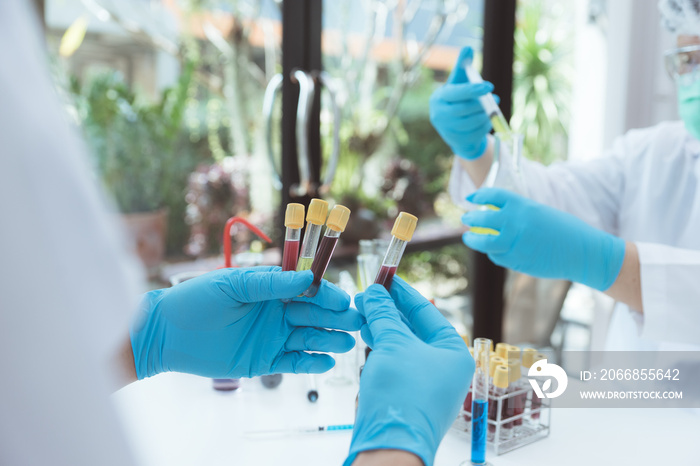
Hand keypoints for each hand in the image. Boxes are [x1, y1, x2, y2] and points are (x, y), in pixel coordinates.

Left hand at [130, 266, 362, 379]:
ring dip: (329, 340)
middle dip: (336, 317)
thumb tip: (307, 278)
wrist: (166, 334)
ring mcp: (273, 337)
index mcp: (272, 289)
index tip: (343, 299)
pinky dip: (310, 363)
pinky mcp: (266, 361)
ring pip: (310, 339)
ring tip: (346, 343)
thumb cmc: (196, 300)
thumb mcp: (232, 284)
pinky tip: (325, 362)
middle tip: (356, 321)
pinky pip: (294, 363)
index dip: (326, 293)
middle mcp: (277, 312)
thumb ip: (270, 283)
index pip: (308, 289)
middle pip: (315, 314)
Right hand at [347, 278, 473, 465]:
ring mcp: (427, 386)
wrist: (390, 446)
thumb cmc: (402, 396)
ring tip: (362, 314)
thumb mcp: (393, 345)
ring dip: (382, 330)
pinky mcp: (408, 398)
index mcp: (454, 354)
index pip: (427, 312)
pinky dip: (380, 352)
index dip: (403, 293)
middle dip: (389, 312)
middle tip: (367, 295)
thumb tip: (375, 292)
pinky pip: (395, 366)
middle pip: (414, 329)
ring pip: (402, 348)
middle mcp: (445, 369)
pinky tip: (366, 340)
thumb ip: (384, 315)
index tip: (385, 278)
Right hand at [429, 46, 494, 159]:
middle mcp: (438, 115)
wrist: (452, 126)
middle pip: (464, 110)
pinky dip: (484, 126)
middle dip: (482, 104)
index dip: (473, 90)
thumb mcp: (459, 82)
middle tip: (495, 99)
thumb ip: (462, 66)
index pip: (456, 93)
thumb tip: (468, 48)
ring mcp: (446, 130)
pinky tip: (485, 120)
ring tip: (490, 110)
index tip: (489, 86)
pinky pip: (475, 133)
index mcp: (439, 98)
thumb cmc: (457, 99)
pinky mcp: (456, 141)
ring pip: (471, 122)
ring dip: (485, 115)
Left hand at [461, 188, 625, 290]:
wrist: (582, 252)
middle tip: (466, 219)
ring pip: (484, 242)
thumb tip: (494, 213)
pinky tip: (493, 250)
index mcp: (523, 206)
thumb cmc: (563, 230)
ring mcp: (515, 243)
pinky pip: (497, 256)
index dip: (479, 195)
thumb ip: (517, 213)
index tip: (471, 198)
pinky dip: (492, 252)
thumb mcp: (539, 212)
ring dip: (473, 239)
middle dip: (471, 219)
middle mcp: (516, 223)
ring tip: (469, 238)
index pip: (493, 195)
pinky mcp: (517, 261)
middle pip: (483, 219)